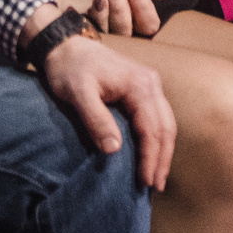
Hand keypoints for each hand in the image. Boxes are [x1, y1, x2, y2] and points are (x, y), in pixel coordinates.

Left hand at [35, 23, 176, 190]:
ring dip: (163, 150)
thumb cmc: (70, 69)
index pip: (152, 128)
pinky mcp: (143, 89)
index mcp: (139, 85)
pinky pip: (158, 117)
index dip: (150, 157)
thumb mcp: (78, 94)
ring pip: (166, 122)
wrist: (66, 45)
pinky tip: (152, 154)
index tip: (146, 182)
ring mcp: (150, 84)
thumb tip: (114, 150)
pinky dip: (157, 138)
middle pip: (166, 127)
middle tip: (155, 187)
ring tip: (157, 176)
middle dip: (162, 158)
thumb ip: (96, 120)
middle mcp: (151, 83)